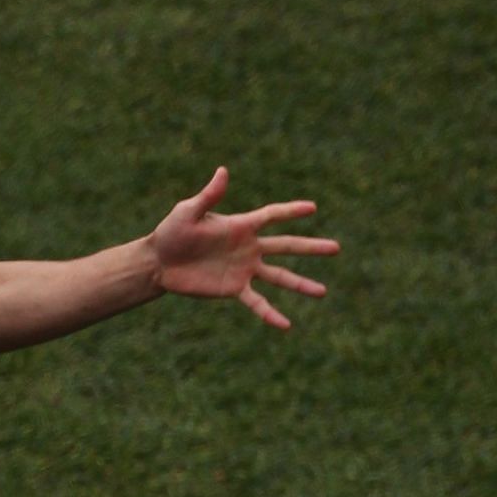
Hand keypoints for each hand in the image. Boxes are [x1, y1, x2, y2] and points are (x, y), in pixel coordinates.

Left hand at [150, 167, 337, 328]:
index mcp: (241, 225)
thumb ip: (208, 196)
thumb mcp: (188, 212)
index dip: (291, 211)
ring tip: (323, 292)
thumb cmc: (172, 232)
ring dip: (301, 284)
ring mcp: (244, 269)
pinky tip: (286, 325)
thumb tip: (223, 171)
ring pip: (279, 277)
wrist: (160, 262)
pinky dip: (270, 314)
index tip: (313, 208)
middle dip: (311, 248)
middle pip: (286, 247)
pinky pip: (257, 302)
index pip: (272, 216)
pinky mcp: (234, 288)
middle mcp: (249, 247)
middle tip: (336, 248)